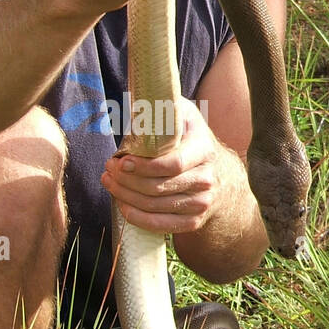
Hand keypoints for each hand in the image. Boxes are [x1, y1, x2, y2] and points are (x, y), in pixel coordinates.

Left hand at [101, 98, 221, 235]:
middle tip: (108, 168)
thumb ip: (161, 108)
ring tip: (109, 181)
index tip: (121, 161)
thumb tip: (136, 103)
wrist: (220, 174)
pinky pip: (160, 225)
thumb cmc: (190, 139)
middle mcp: (207, 179)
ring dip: (125, 195)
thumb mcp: (182, 115)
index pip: (173, 164)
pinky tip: (122, 204)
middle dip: (127, 180)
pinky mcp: (193, 221)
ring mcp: (202, 203)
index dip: (144, 166)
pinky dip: (136, 216)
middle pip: (159, 187)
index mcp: (204, 150)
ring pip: (155, 206)